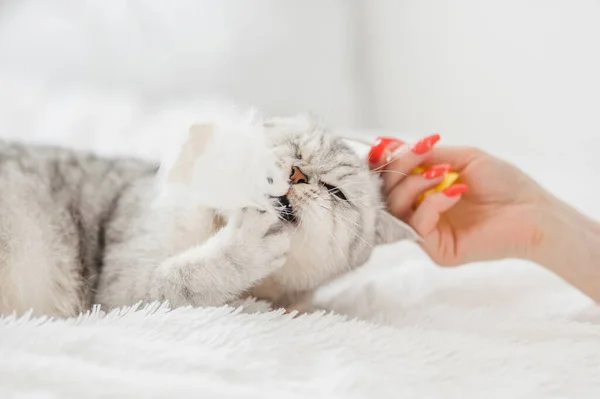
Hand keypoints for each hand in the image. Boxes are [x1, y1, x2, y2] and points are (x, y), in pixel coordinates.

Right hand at [369, 135, 549, 265]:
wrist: (534, 211)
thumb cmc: (505, 184)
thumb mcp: (462, 158)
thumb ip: (425, 155)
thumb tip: (389, 145)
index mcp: (424, 193)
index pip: (390, 180)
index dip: (387, 163)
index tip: (391, 145)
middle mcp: (421, 213)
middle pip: (387, 193)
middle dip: (400, 168)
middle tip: (422, 153)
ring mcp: (428, 234)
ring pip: (396, 209)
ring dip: (414, 184)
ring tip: (442, 172)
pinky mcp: (437, 251)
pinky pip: (417, 226)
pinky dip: (431, 204)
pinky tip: (454, 191)